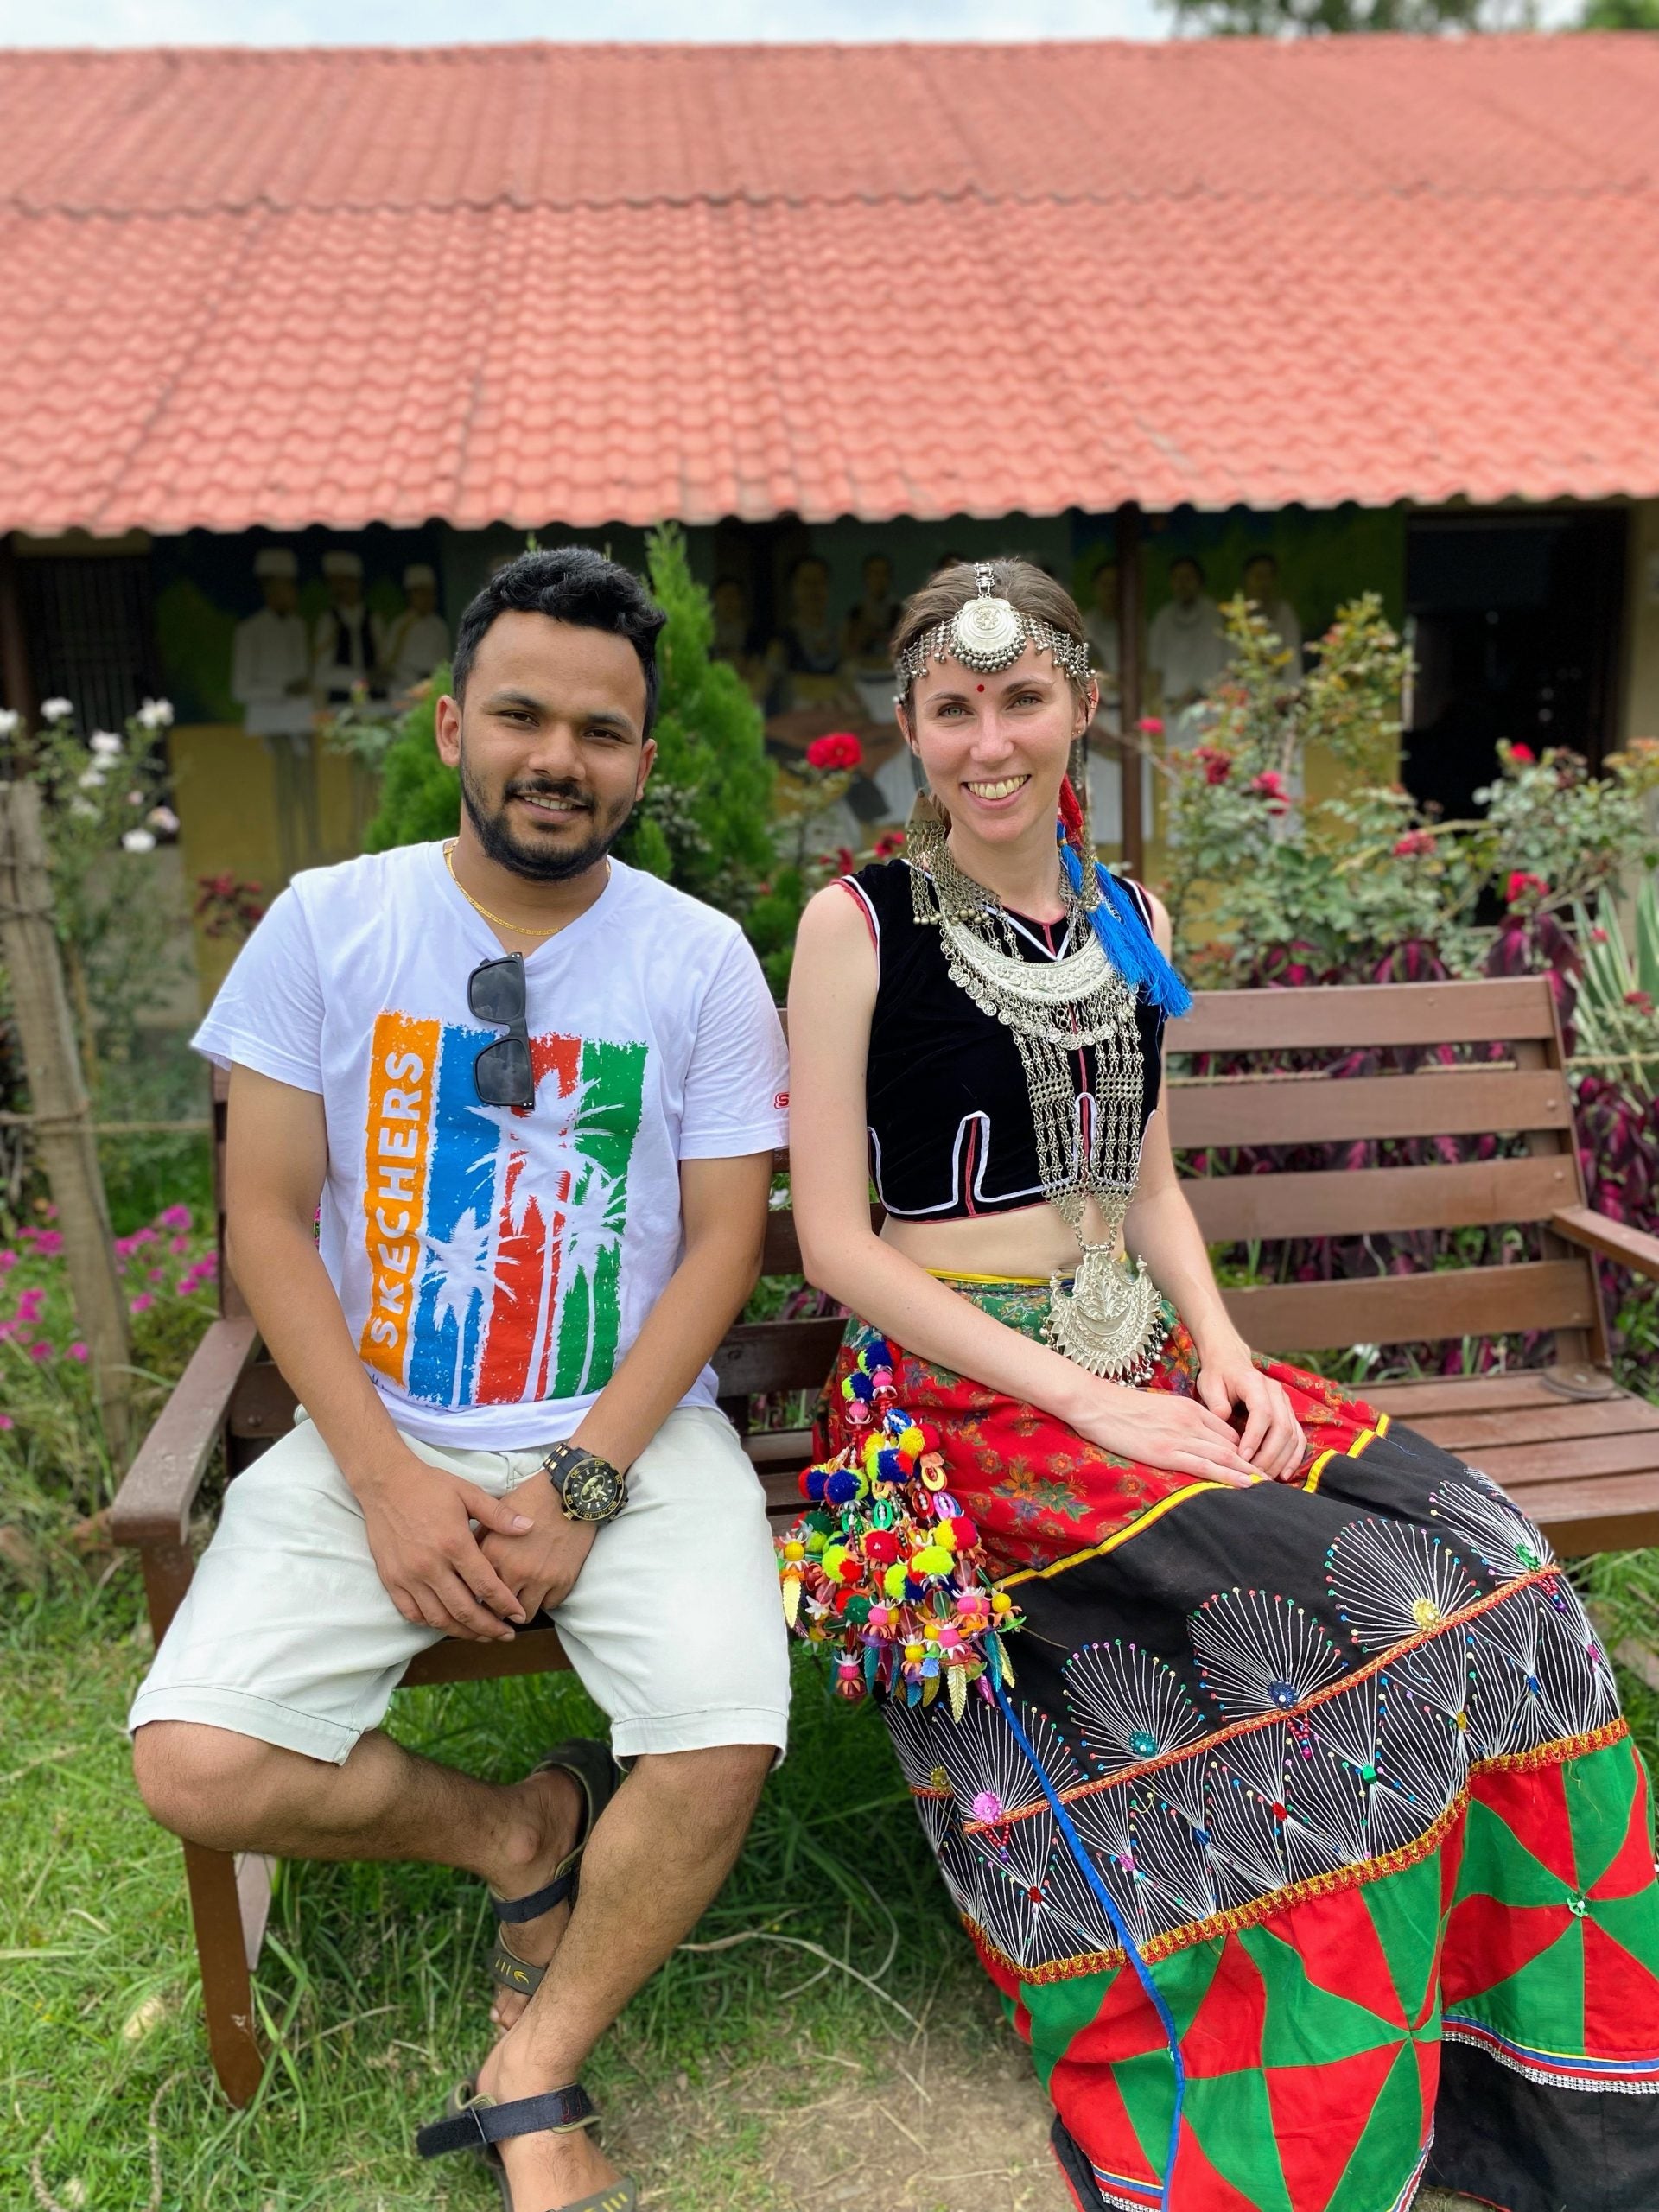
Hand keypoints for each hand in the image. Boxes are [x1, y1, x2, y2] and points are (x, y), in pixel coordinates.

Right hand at [355, 1450, 535, 1641]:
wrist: (385, 1483)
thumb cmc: (430, 1486)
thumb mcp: (468, 1493)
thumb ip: (499, 1515)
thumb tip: (529, 1527)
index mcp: (454, 1544)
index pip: (486, 1586)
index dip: (505, 1605)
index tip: (518, 1616)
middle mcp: (430, 1565)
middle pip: (464, 1610)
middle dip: (489, 1628)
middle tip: (505, 1635)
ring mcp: (408, 1576)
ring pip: (438, 1618)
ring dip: (463, 1631)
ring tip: (481, 1635)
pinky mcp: (391, 1580)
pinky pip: (412, 1613)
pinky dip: (432, 1624)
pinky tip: (447, 1624)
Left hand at [481, 1474, 597, 1620]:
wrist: (569, 1492)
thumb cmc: (530, 1498)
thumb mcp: (495, 1512)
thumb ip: (479, 1539)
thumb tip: (466, 1561)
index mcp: (494, 1554)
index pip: (474, 1592)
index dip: (475, 1598)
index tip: (477, 1598)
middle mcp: (515, 1570)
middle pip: (498, 1610)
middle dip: (496, 1610)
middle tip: (498, 1606)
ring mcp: (541, 1578)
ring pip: (524, 1614)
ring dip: (521, 1609)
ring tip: (520, 1600)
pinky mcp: (564, 1581)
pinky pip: (550, 1605)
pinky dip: (545, 1599)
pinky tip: (542, 1587)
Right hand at [1068, 1379, 1263, 1487]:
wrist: (1097, 1404)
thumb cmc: (1123, 1408)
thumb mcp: (1160, 1408)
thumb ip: (1180, 1421)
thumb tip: (1195, 1439)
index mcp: (1189, 1409)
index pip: (1227, 1431)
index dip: (1246, 1449)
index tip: (1259, 1464)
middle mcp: (1191, 1421)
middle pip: (1232, 1443)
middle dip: (1255, 1462)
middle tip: (1274, 1479)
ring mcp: (1180, 1436)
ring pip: (1225, 1455)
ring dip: (1249, 1471)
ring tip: (1268, 1486)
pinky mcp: (1167, 1452)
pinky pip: (1205, 1465)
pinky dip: (1229, 1475)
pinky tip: (1245, 1484)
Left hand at [1194, 1334, 1305, 1481]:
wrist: (1231, 1362)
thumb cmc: (1218, 1375)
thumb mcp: (1210, 1384)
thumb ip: (1215, 1403)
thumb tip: (1223, 1421)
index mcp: (1255, 1383)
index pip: (1263, 1412)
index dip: (1255, 1436)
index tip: (1243, 1456)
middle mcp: (1276, 1392)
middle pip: (1282, 1427)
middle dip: (1268, 1454)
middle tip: (1253, 1473)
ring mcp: (1286, 1403)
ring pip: (1292, 1435)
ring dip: (1281, 1460)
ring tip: (1265, 1478)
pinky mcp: (1289, 1414)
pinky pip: (1298, 1438)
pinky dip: (1293, 1457)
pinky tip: (1283, 1474)